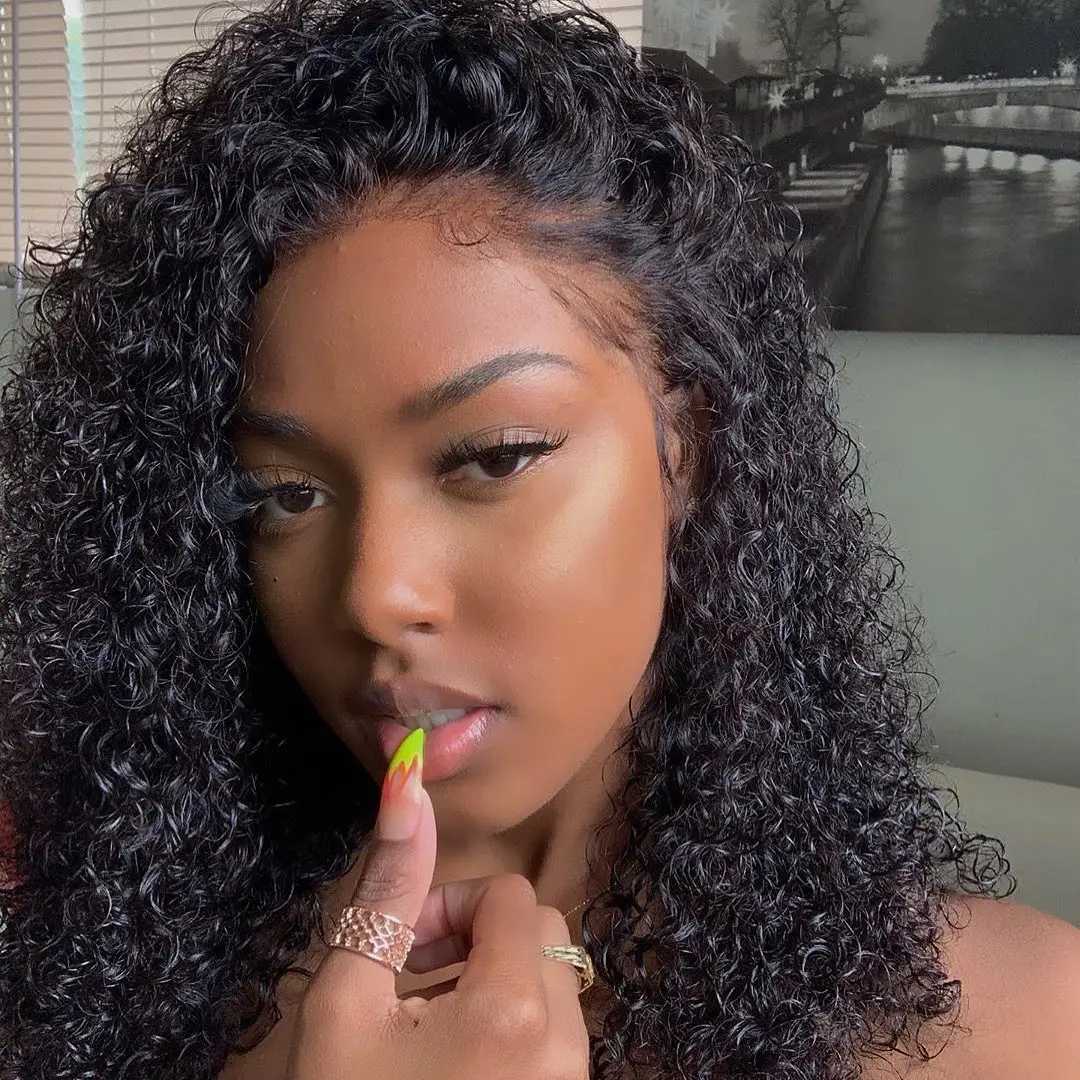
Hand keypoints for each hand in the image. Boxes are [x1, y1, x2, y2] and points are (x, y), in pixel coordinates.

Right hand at [284, 730, 590, 1078]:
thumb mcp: (345, 1002)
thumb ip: (385, 887)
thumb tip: (408, 778)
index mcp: (515, 1010)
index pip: (511, 894)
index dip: (450, 908)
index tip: (401, 953)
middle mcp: (566, 1046)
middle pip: (537, 931)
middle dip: (473, 942)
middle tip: (408, 988)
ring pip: (551, 980)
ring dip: (491, 983)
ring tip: (425, 1031)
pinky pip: (558, 1034)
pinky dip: (512, 1027)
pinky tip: (453, 1065)